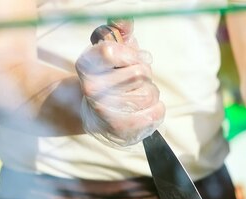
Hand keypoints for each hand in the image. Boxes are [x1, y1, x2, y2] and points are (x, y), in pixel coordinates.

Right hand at [76, 20, 164, 148]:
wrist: (97, 116)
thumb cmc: (110, 80)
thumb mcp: (111, 55)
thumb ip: (120, 37)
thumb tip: (127, 22)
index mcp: (87, 66)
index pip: (111, 51)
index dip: (130, 54)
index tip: (133, 59)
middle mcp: (92, 89)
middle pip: (139, 73)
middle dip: (145, 75)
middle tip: (137, 81)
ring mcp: (106, 111)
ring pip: (149, 93)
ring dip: (151, 93)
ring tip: (139, 95)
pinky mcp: (122, 128)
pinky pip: (155, 112)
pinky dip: (157, 109)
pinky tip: (147, 108)